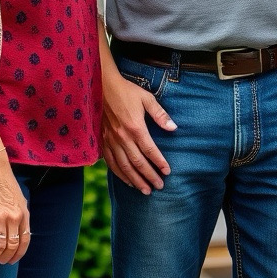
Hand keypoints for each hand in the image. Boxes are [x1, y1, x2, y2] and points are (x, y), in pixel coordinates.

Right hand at [0, 162, 30, 263]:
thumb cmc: (6, 184)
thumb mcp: (20, 199)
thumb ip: (20, 214)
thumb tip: (20, 230)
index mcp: (24, 213)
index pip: (25, 240)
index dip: (19, 253)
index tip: (13, 260)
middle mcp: (14, 217)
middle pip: (13, 245)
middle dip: (7, 257)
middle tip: (1, 261)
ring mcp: (0, 217)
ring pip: (0, 245)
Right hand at [100, 68, 175, 194]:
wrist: (103, 87)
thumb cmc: (127, 91)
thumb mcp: (147, 99)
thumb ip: (160, 115)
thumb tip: (174, 128)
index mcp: (135, 127)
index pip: (150, 150)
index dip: (159, 162)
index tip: (167, 172)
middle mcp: (122, 137)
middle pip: (138, 162)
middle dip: (149, 176)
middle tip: (159, 187)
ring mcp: (111, 141)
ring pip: (124, 166)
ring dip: (135, 180)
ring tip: (145, 190)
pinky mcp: (103, 141)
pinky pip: (111, 162)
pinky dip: (119, 174)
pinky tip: (127, 180)